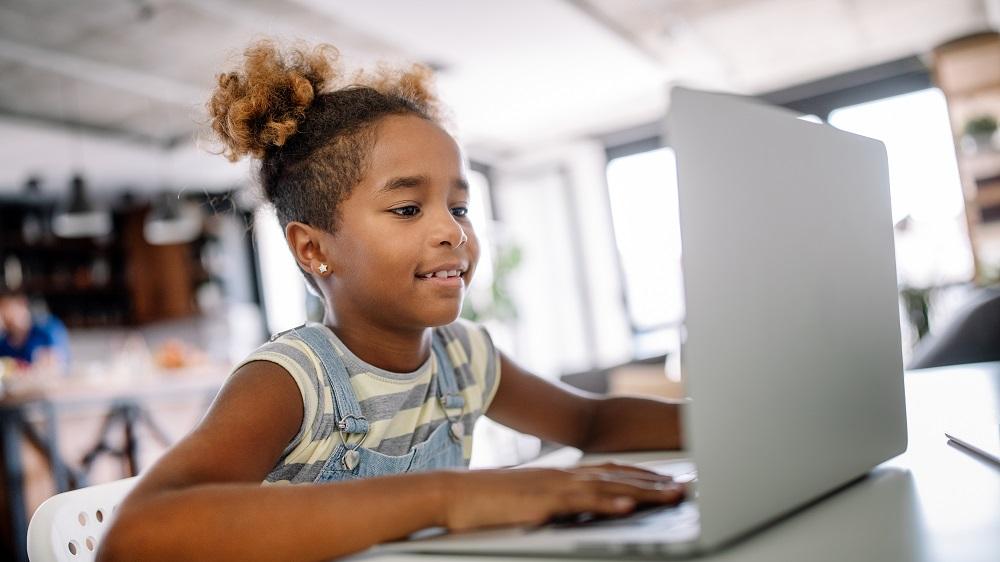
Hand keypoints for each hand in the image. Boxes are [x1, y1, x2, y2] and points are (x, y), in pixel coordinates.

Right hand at [439, 462, 684, 531]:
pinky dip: (607, 504)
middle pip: (620, 477)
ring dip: (645, 492)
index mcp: (563, 476)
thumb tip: (575, 511)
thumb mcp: (531, 501)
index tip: (671, 482)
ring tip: (674, 496)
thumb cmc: (488, 503)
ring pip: (609, 487)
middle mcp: (565, 476)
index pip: (613, 473)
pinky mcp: (543, 501)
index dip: (644, 477)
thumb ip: (557, 503)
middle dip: (656, 484)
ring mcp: (556, 486)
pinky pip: (581, 503)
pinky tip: (629, 507)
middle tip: (688, 488)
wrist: (454, 494)